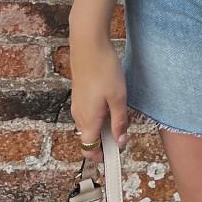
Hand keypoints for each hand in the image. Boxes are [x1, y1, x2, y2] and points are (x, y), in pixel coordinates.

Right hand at [68, 36, 129, 162]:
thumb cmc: (104, 70)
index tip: (115, 154)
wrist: (88, 45)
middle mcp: (79, 115)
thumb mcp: (118, 98)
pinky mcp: (79, 94)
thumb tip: (120, 141)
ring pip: (89, 124)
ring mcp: (77, 104)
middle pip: (89, 138)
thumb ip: (119, 121)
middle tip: (123, 130)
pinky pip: (88, 112)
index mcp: (88, 121)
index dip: (102, 156)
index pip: (89, 150)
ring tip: (119, 112)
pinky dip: (99, 113)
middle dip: (105, 139)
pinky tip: (110, 100)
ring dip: (103, 125)